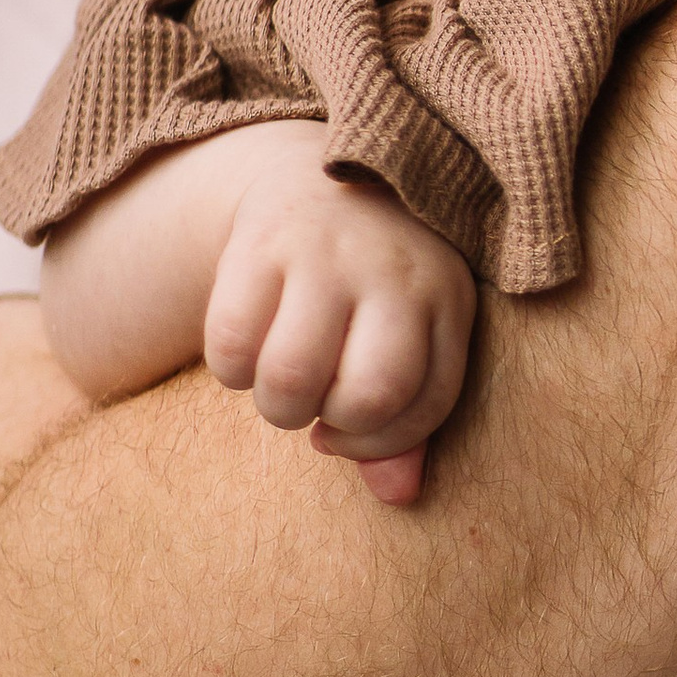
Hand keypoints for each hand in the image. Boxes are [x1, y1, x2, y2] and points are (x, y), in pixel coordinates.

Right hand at [201, 134, 476, 503]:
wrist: (314, 180)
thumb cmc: (370, 288)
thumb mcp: (407, 340)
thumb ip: (406, 423)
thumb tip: (397, 495)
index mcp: (447, 298)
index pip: (425, 405)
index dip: (378, 442)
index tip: (346, 429)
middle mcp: (396, 270)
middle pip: (368, 396)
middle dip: (329, 422)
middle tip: (314, 400)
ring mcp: (329, 251)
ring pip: (293, 378)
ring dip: (276, 405)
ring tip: (278, 379)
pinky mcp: (260, 240)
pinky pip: (231, 344)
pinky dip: (230, 369)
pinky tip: (246, 346)